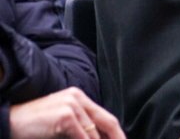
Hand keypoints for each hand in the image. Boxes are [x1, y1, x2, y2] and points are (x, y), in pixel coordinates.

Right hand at [9, 88, 125, 138]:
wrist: (9, 121)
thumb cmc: (34, 125)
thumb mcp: (61, 121)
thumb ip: (80, 126)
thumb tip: (99, 137)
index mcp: (79, 97)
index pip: (105, 117)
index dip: (117, 133)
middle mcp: (78, 97)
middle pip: (107, 122)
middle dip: (116, 138)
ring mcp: (71, 105)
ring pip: (93, 133)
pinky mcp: (65, 116)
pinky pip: (82, 137)